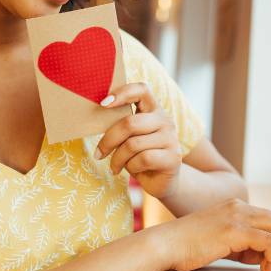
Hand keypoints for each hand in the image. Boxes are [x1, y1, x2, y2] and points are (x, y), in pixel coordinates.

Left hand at [95, 82, 181, 198]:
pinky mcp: (173, 158)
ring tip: (115, 166)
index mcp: (153, 109)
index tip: (103, 104)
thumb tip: (98, 113)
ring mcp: (171, 138)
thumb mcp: (129, 137)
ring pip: (133, 144)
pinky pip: (143, 159)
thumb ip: (121, 125)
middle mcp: (165, 120)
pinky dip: (132, 167)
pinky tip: (133, 171)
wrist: (160, 181)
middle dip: (109, 140)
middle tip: (98, 154)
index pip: (141, 90)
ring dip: (118, 159)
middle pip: (130, 123)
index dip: (122, 93)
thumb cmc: (139, 156)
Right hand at [162, 198, 270, 270]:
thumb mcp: (221, 243)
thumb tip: (263, 257)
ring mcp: (237, 215)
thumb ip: (243, 246)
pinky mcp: (235, 229)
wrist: (165, 244)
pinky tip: (266, 270)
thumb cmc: (187, 246)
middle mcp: (239, 206)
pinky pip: (269, 241)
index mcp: (235, 207)